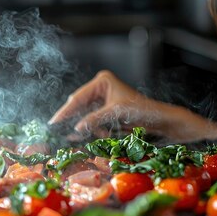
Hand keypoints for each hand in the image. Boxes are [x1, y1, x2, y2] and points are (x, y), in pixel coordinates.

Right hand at [49, 71, 216, 140]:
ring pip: (87, 116)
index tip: (53, 124)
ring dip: (89, 128)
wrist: (163, 119)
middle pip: (80, 106)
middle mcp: (102, 87)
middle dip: (76, 121)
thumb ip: (95, 119)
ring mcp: (105, 99)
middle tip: (62, 134)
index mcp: (102, 80)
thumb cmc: (143, 111)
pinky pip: (96, 122)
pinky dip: (96, 130)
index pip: (77, 97)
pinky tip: (100, 134)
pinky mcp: (110, 111)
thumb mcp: (117, 114)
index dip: (64, 112)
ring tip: (91, 134)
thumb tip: (77, 128)